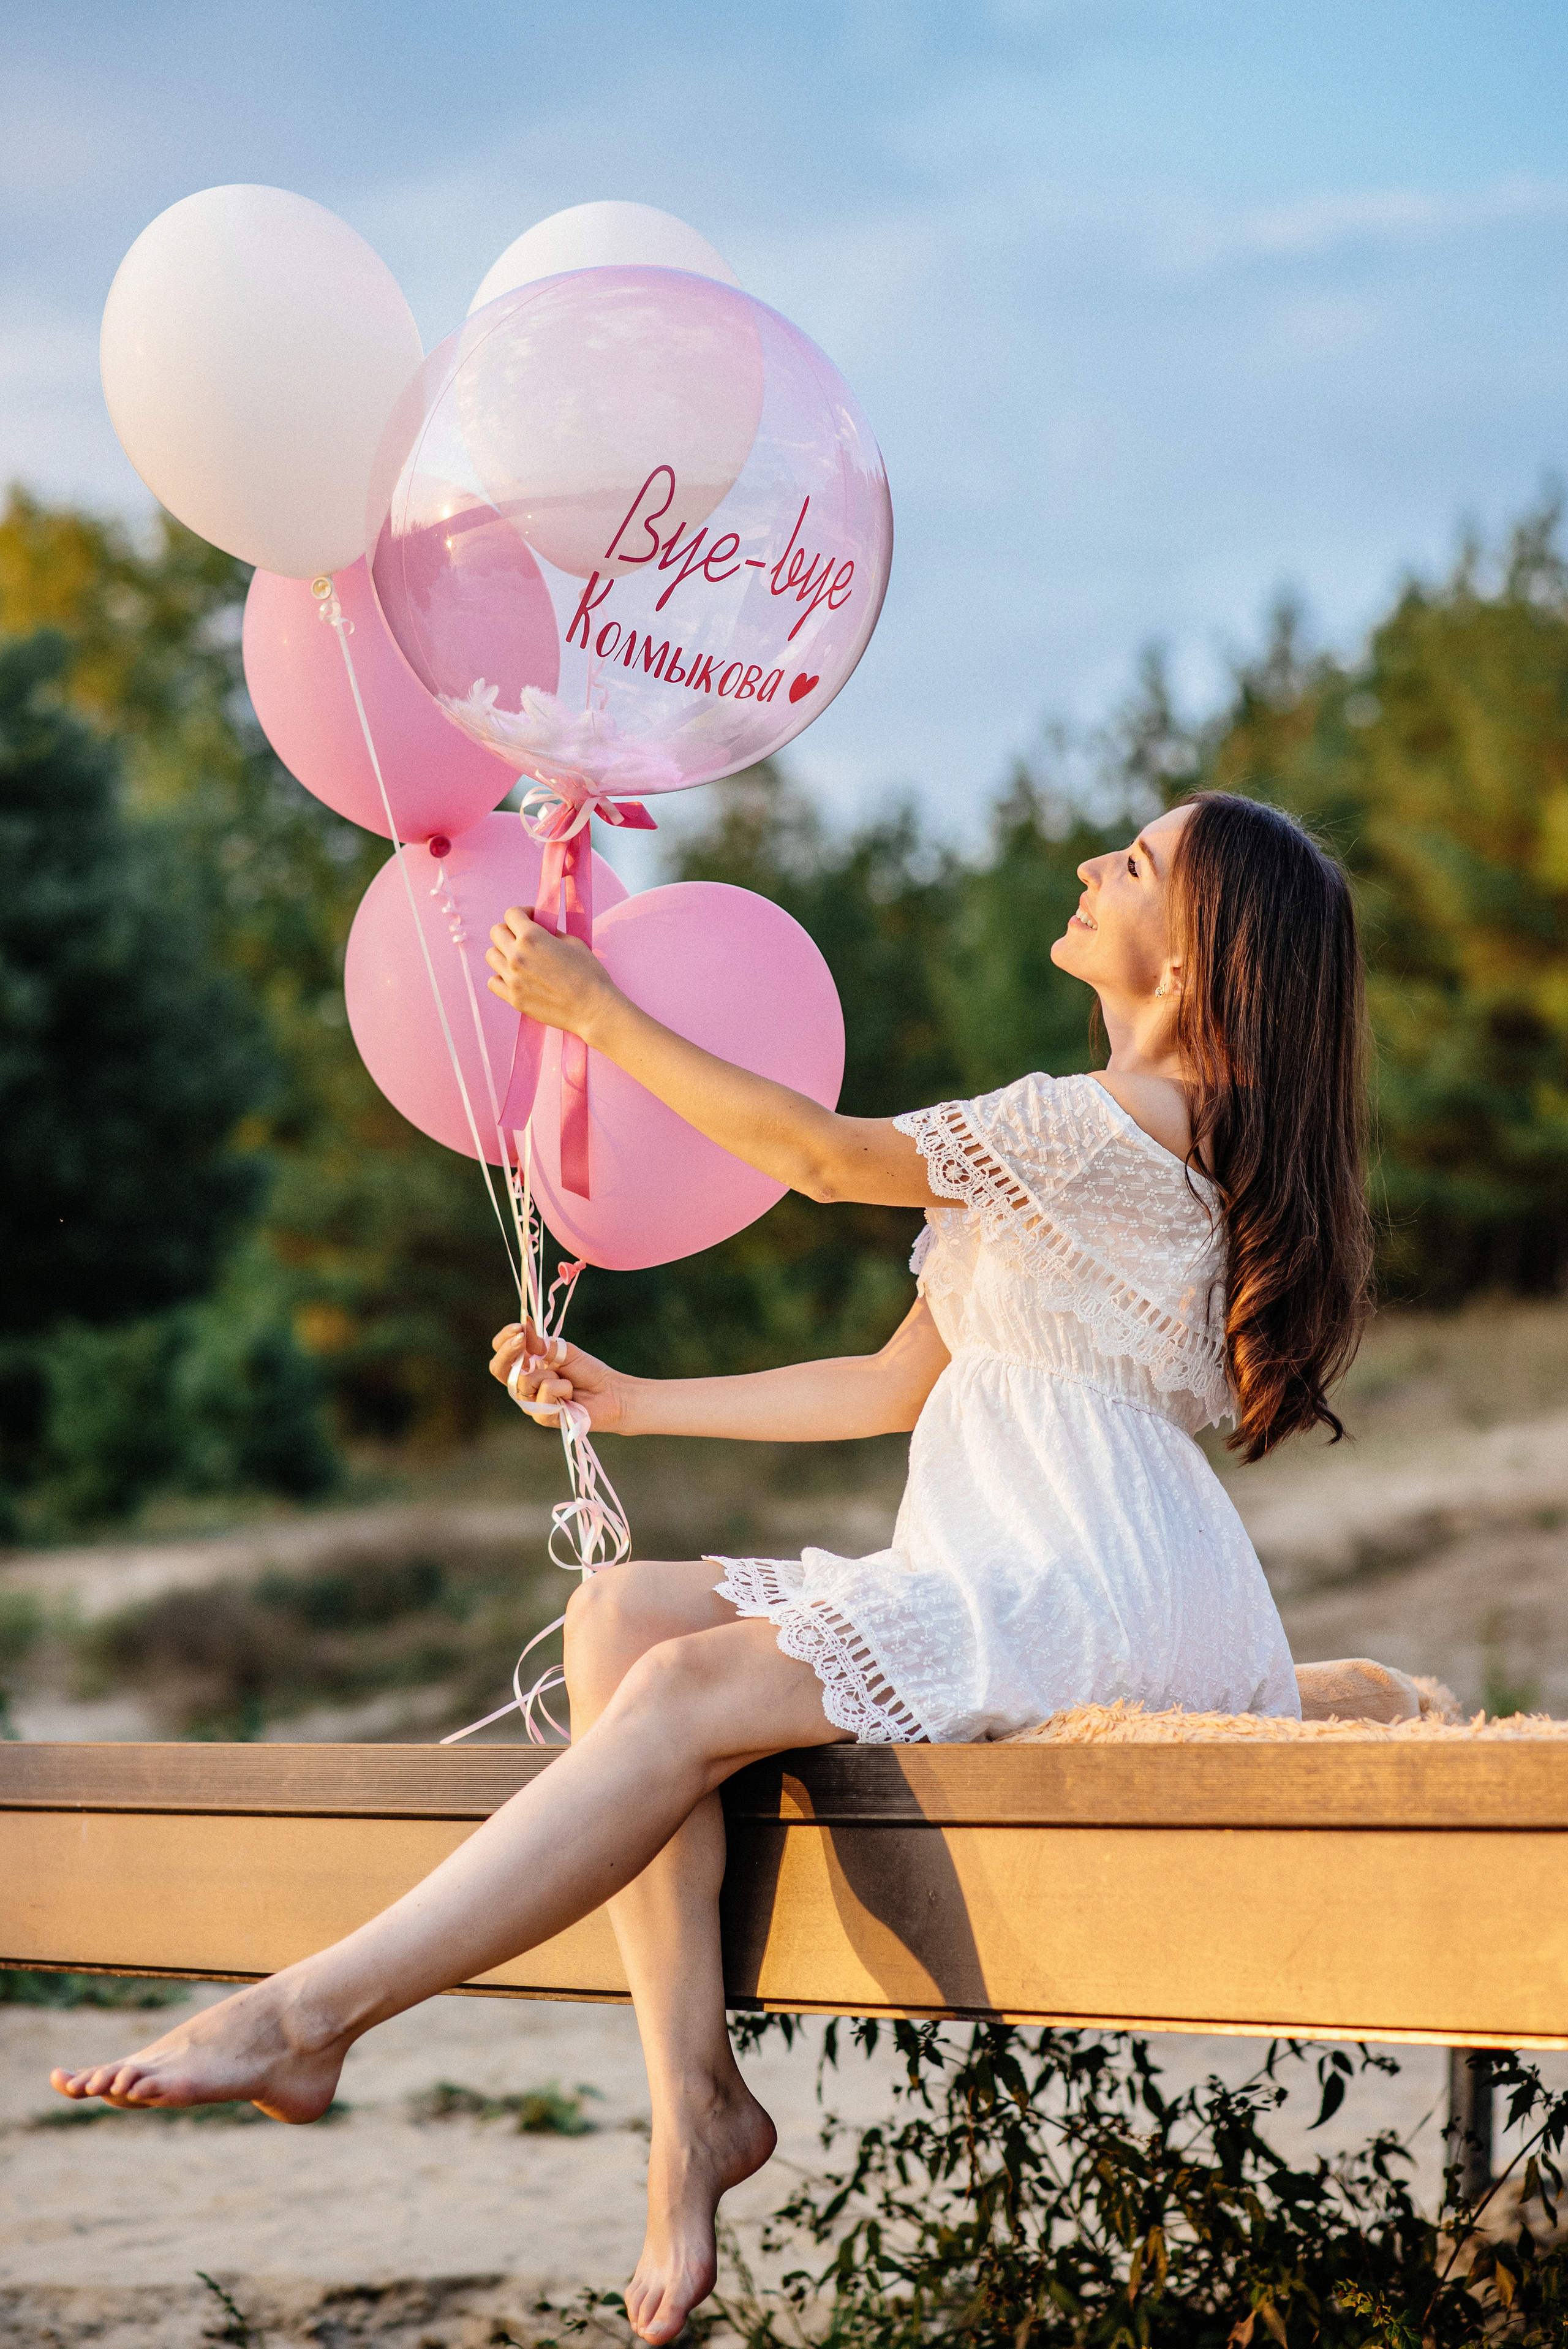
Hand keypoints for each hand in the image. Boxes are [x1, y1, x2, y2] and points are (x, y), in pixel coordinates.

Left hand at [485, 908, 620, 1040]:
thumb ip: (551, 932)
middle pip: (497, 932)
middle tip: (525, 938)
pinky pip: (493, 981)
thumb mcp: (574, 943)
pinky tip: (516, 978)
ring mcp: (512, 979)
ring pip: (491, 955)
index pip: (511, 914)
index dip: (523, 913)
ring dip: (503, 953)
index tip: (532, 919)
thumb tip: (541, 929)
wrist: (593, 1009)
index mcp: (532, 937)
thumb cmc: (589, 975)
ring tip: (521, 960)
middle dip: (510, 930)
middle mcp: (516, 956)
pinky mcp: (513, 999)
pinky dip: (501, 977)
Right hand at [488, 1318, 633, 1433]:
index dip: (504, 1340)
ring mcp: (530, 1402)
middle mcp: (523, 1385)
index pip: (502, 1353)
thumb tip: (523, 1325)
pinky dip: (561, 1388)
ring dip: (548, 1374)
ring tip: (565, 1378)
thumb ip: (541, 1344)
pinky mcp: (542, 1417)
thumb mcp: (563, 1351)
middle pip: (498, 1369)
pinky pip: (543, 1394)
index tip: (518, 1327)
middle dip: (509, 1352)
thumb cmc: (587, 1372)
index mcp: (527, 1367)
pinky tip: (571, 1394)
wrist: (610, 1392)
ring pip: (523, 1381)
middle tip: (522, 1339)